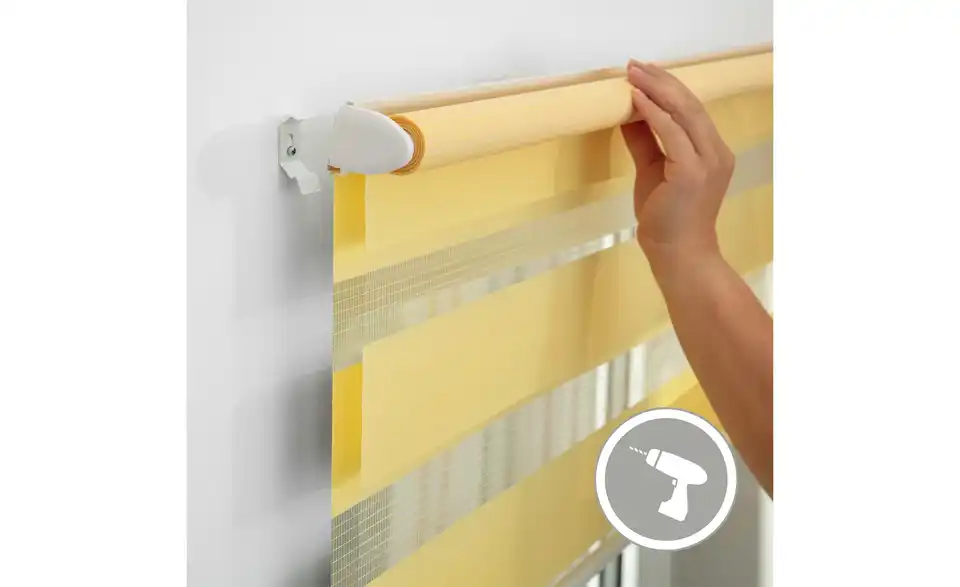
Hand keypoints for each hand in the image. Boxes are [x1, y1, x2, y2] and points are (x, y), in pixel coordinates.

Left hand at [621, 61, 735, 267]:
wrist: (678, 255)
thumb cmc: (667, 220)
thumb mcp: (653, 170)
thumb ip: (645, 142)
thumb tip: (628, 113)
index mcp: (712, 151)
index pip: (691, 110)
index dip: (668, 87)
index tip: (644, 71)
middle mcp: (716, 152)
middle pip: (690, 104)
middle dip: (662, 81)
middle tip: (635, 65)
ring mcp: (708, 161)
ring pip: (685, 112)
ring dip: (657, 90)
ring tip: (633, 74)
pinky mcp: (693, 171)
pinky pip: (672, 133)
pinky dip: (654, 113)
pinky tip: (636, 99)